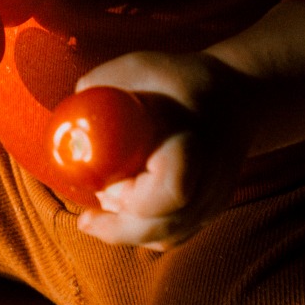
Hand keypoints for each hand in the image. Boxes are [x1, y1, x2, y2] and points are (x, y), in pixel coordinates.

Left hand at [75, 51, 258, 250]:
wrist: (235, 95)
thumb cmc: (179, 79)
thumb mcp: (140, 68)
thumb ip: (102, 85)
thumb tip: (68, 117)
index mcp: (194, 141)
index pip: (173, 189)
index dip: (135, 198)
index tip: (107, 188)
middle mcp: (211, 178)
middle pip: (166, 225)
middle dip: (119, 228)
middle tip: (86, 219)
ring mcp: (214, 198)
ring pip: (169, 236)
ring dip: (128, 233)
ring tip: (96, 218)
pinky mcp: (210, 209)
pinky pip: (175, 235)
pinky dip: (144, 233)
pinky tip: (119, 219)